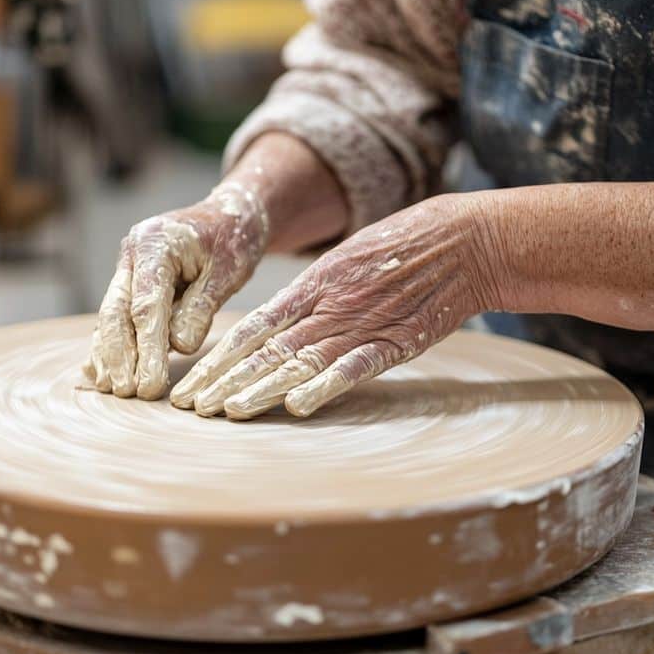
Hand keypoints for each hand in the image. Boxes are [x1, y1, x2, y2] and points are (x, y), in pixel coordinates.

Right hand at [84, 183, 267, 399]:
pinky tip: (104, 373)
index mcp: (154, 244)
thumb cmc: (233, 240)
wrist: (229, 215)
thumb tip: (179, 346)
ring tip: (114, 389)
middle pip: (116, 311)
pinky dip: (111, 344)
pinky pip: (116, 316)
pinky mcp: (130, 283)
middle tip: (128, 392)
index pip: (146, 304)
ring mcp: (126, 268)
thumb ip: (201, 307)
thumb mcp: (227, 272)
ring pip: (110, 316)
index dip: (146, 347)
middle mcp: (131, 254)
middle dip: (120, 355)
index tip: (150, 383)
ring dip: (110, 355)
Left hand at [169, 194, 494, 418]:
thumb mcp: (347, 260)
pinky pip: (356, 367)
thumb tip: (272, 326)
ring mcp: (362, 325)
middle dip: (225, 380)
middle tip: (191, 407)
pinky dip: (327, 385)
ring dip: (263, 389)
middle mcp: (329, 306)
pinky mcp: (396, 343)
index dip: (219, 358)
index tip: (190, 382)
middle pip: (267, 350)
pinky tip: (300, 406)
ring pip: (301, 362)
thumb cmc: (403, 248)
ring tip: (228, 412)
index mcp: (314, 283)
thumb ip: (312, 295)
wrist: (464, 242)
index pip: (254, 327)